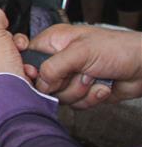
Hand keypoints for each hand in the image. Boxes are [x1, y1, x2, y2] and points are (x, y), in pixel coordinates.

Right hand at [25, 25, 141, 108]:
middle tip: (79, 74)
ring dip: (80, 91)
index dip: (31, 70)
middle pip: (42, 82)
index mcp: (54, 42)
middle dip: (62, 84)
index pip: (28, 57)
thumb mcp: (81, 52)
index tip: (39, 76)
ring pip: (59, 95)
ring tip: (94, 78)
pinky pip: (75, 103)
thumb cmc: (119, 49)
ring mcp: (71, 77)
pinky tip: (102, 87)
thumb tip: (39, 83)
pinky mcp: (83, 92)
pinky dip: (91, 98)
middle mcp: (59, 60)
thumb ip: (54, 66)